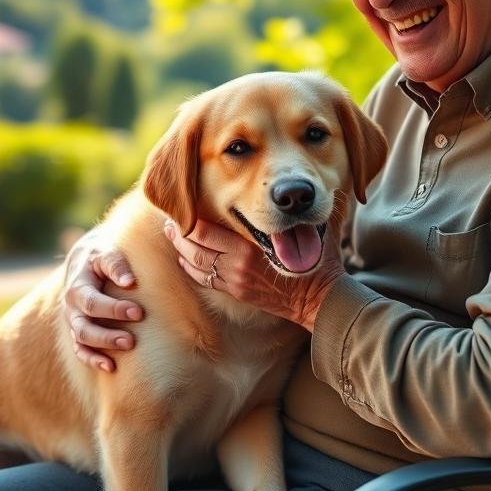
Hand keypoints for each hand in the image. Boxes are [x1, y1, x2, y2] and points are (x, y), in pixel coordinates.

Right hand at [61, 229, 143, 371]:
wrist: (84, 261)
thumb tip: (130, 282)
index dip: (114, 310)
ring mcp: (73, 320)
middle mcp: (71, 306)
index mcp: (77, 286)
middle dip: (107, 335)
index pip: (93, 302)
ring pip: (81, 340)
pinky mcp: (77, 330)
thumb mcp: (106, 253)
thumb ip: (116, 264)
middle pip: (84, 326)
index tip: (138, 313)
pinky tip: (111, 367)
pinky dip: (93, 359)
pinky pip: (80, 349)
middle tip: (131, 341)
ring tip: (126, 350)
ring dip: (103, 348)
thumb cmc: (100, 256)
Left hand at [164, 219, 344, 331]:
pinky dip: (191, 269)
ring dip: (181, 251)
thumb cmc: (317, 262)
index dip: (191, 221)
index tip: (184, 208)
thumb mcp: (309, 230)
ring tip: (173, 236)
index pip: (207, 232)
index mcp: (250, 249)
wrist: (319, 299)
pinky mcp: (237, 292)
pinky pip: (205, 280)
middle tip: (171, 221)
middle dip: (179, 235)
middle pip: (196, 248)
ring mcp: (236, 281)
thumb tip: (300, 190)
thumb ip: (301, 212)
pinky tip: (185, 260)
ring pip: (197, 265)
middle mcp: (237, 266)